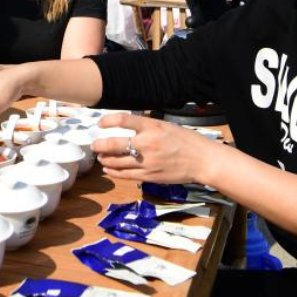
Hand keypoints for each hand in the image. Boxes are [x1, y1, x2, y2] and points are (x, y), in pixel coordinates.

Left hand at [91, 113, 220, 184]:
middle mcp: (147, 144)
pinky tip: (108, 170)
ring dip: (105, 160)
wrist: (202, 160)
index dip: (107, 121)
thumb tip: (127, 126)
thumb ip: (146, 126)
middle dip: (99, 145)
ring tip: (101, 158)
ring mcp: (147, 162)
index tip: (100, 123)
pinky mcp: (149, 176)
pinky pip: (125, 175)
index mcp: (152, 127)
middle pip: (114, 144)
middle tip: (94, 145)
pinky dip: (113, 172)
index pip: (123, 120)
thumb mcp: (166, 126)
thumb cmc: (186, 141)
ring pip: (116, 162)